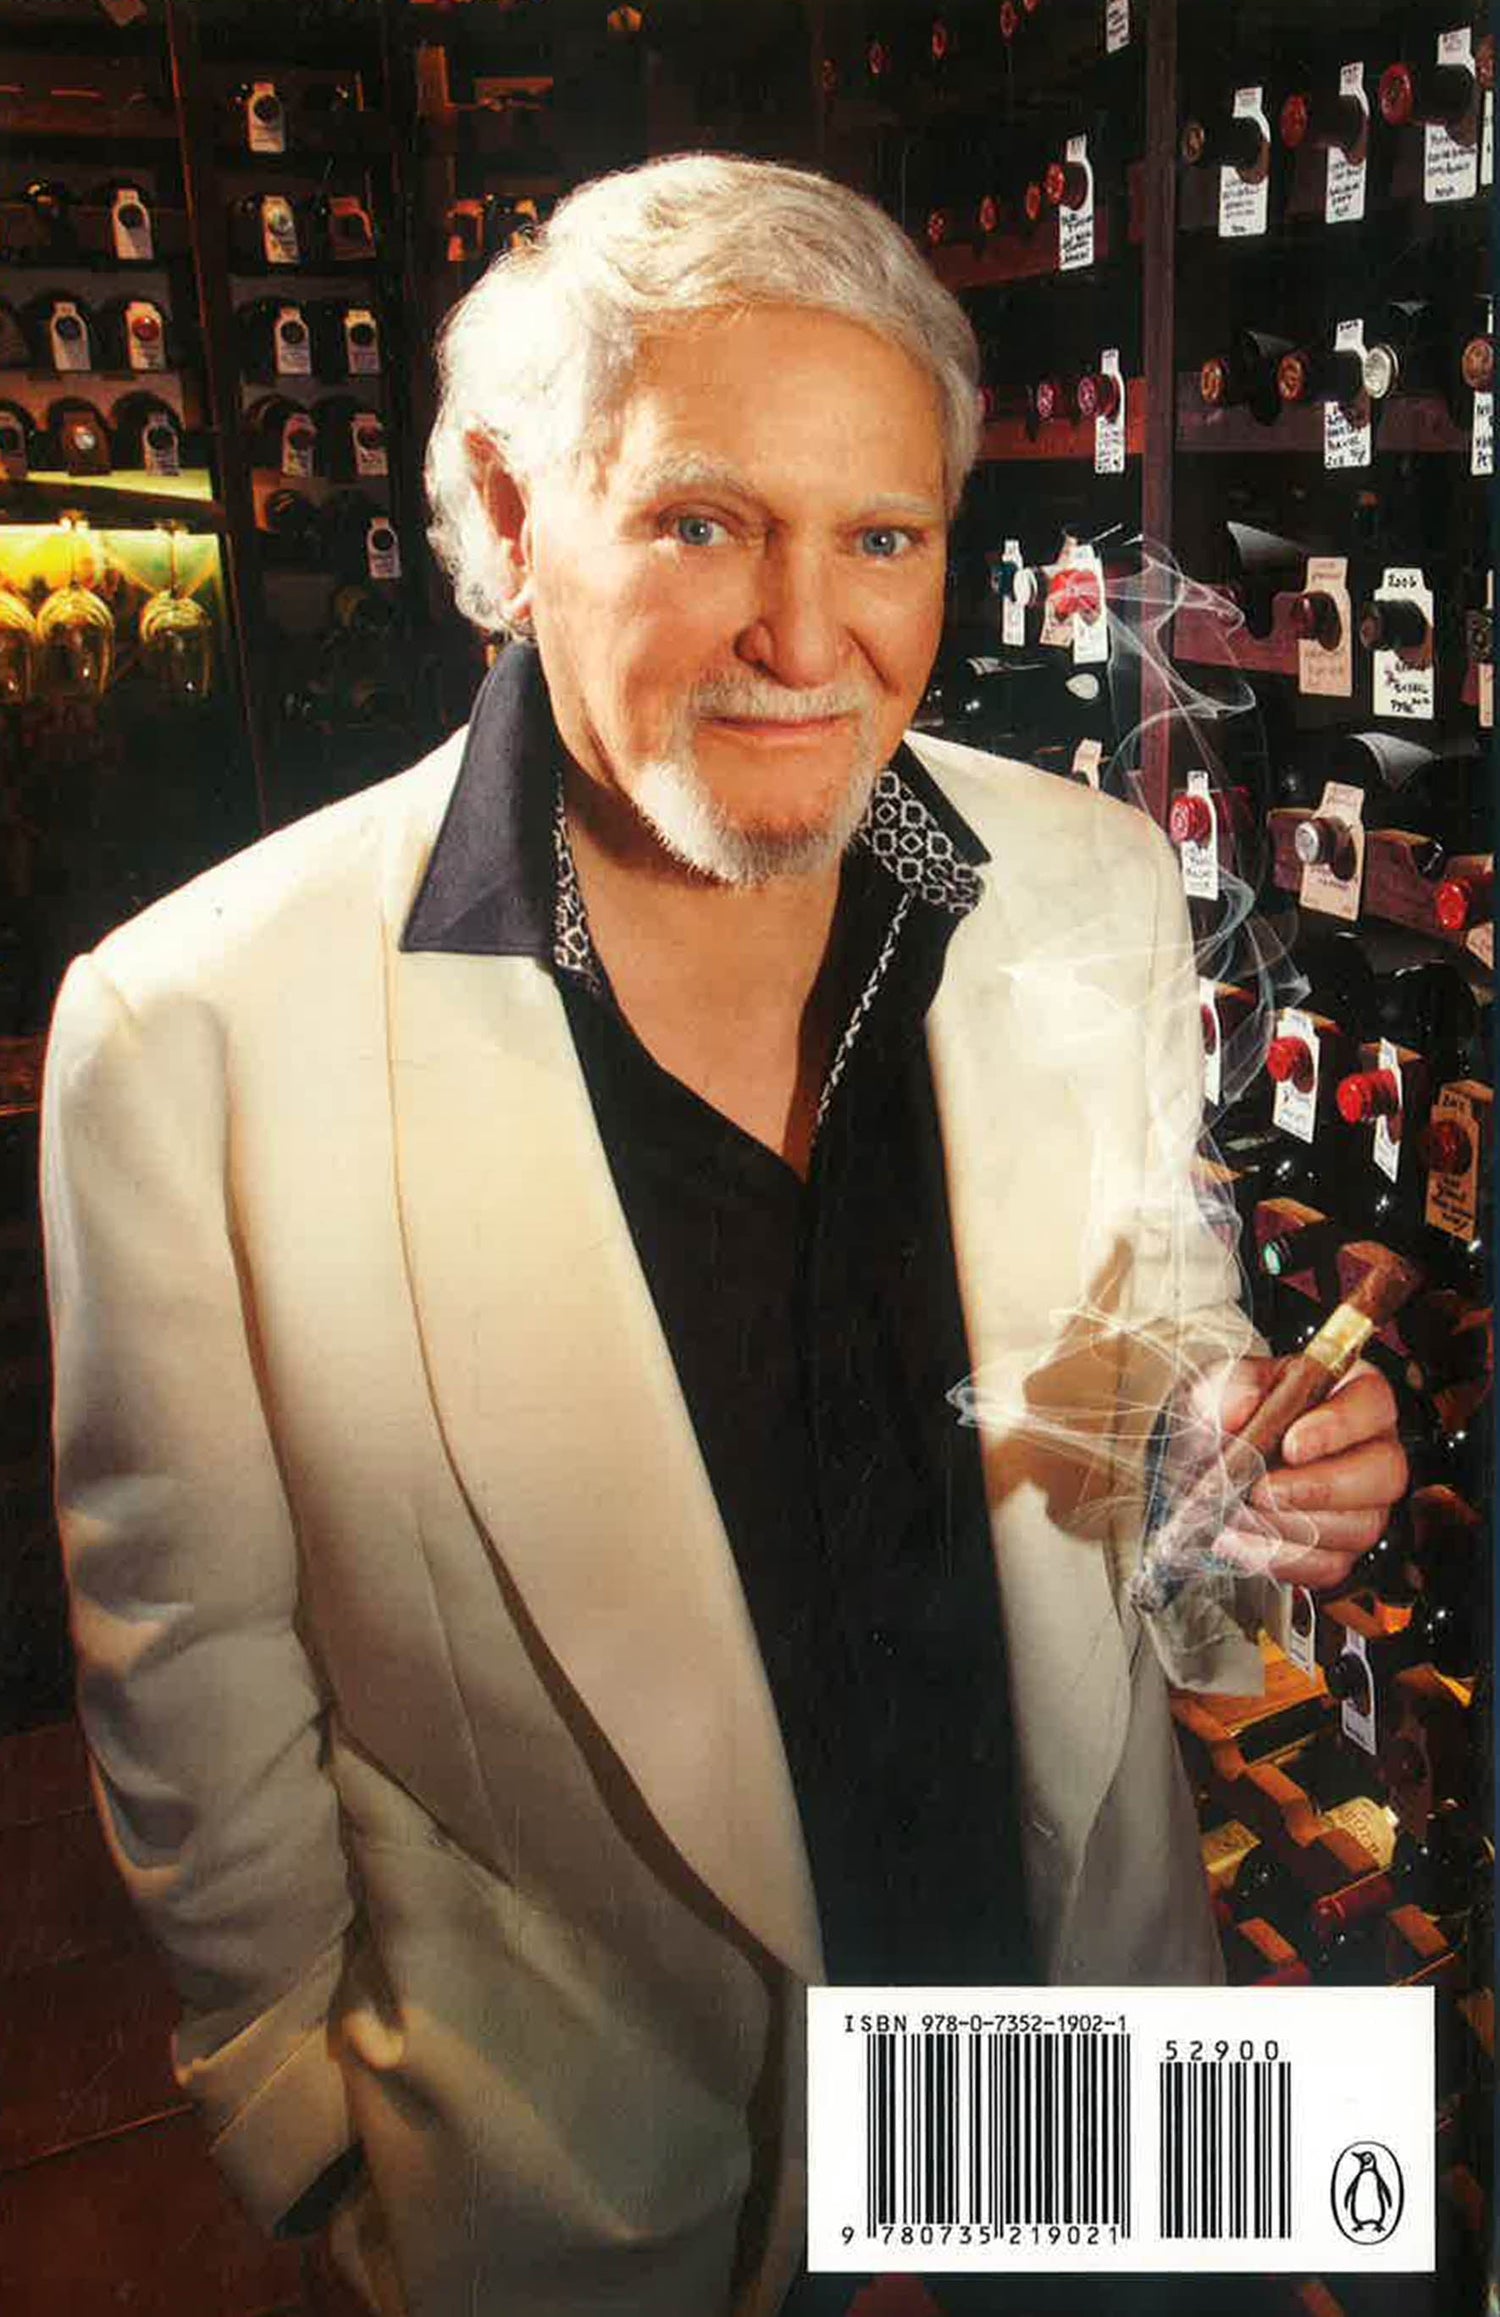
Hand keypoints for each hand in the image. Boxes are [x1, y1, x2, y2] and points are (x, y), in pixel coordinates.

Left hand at [1195, 1355, 1407, 1591]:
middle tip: (1262, 1491)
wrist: (1205, 1459)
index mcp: (1352, 1396)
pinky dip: (1283, 1559)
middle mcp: (1371, 1450)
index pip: (1372, 1403)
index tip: (1292, 1445)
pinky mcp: (1342, 1549)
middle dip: (1319, 1488)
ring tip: (1239, 1517)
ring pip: (1360, 1526)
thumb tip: (1242, 1408)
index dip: (1339, 1426)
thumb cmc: (1231, 1415)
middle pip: (1383, 1473)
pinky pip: (1331, 1565)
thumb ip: (1232, 1387)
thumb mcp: (1223, 1386)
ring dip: (1293, 1527)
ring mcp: (1364, 1505)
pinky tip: (1239, 1543)